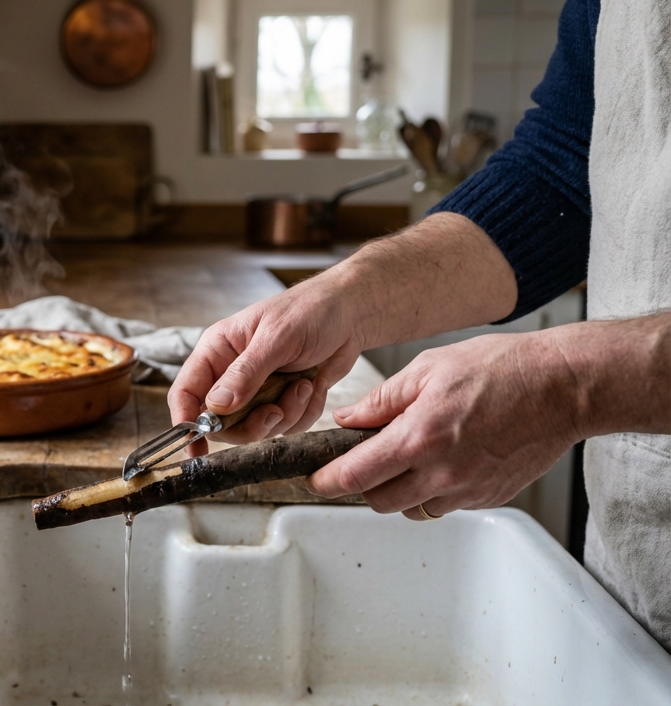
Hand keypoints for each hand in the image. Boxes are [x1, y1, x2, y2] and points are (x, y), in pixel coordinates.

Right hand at [169, 277, 364, 449]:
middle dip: (252, 424)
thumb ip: (245, 373)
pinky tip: (313, 385)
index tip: (195, 448)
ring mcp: (257, 390)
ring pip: (257, 428)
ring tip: (303, 385)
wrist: (350, 313)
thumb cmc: (309, 310)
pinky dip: (304, 412)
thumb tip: (215, 406)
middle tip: (275, 411)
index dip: (185, 423)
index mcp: (217, 352)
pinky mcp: (282, 401)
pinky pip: (286, 427)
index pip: (186, 393)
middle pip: (222, 423)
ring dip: (286, 414)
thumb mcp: (276, 338)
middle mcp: (231, 374)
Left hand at [308, 331, 581, 519]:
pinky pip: (446, 506)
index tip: (314, 480)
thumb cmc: (502, 369)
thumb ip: (382, 400)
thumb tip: (348, 419)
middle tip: (364, 461)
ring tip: (408, 459)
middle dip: (363, 485)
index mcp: (420, 438)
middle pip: (379, 501)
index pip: (356, 474)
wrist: (564, 386)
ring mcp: (468, 490)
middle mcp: (442, 473)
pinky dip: (434, 491)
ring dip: (399, 491)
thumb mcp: (428, 369)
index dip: (326, 481)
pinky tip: (443, 461)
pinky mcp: (490, 497)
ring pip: (413, 509)